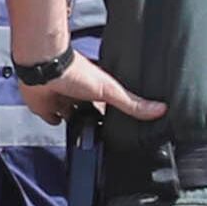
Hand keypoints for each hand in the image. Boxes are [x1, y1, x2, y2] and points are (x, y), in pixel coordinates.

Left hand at [18, 52, 167, 127]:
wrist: (44, 69)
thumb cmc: (76, 72)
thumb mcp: (109, 90)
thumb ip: (131, 103)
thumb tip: (161, 109)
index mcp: (95, 89)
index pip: (107, 104)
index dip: (113, 113)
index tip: (123, 125)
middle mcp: (78, 94)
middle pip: (88, 111)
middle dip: (93, 120)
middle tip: (103, 134)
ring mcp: (61, 101)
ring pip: (71, 116)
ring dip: (75, 123)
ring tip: (85, 136)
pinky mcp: (45, 107)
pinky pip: (51, 118)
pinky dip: (56, 122)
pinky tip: (62, 128)